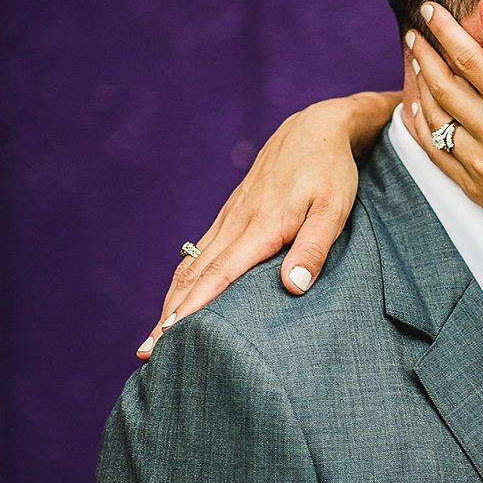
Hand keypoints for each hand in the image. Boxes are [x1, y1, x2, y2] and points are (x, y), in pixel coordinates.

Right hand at [137, 91, 396, 355]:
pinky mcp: (231, 216)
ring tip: (154, 337)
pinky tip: (177, 299)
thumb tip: (292, 287)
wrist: (314, 130)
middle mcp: (236, 225)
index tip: (170, 335)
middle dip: (169, 315)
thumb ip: (314, 248)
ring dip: (171, 301)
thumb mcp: (335, 209)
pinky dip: (183, 281)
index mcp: (260, 229)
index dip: (194, 307)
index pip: (219, 276)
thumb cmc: (330, 173)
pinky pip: (200, 254)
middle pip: (195, 277)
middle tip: (147, 352)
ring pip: (192, 266)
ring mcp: (230, 220)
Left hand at [404, 5, 482, 263]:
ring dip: (419, 84)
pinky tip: (411, 111)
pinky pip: (433, 151)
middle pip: (444, 84)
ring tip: (414, 62)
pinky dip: (417, 127)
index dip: (446, 31)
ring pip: (434, 116)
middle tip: (414, 32)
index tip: (430, 8)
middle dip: (425, 53)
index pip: (470, 60)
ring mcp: (477, 161)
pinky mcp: (472, 185)